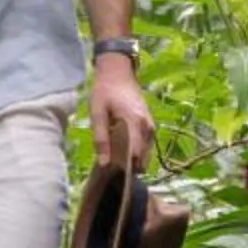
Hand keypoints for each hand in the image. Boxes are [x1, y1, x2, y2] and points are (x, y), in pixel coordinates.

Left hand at [89, 58, 154, 174]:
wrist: (118, 72)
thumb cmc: (104, 91)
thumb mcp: (97, 113)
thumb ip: (101, 139)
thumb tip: (104, 164)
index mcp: (135, 125)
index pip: (135, 158)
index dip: (125, 170)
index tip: (111, 175)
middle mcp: (148, 128)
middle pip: (142, 160)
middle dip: (129, 168)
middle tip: (110, 169)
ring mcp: (151, 127)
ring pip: (146, 155)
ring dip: (133, 161)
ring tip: (114, 159)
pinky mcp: (149, 125)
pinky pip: (146, 146)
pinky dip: (136, 152)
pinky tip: (121, 150)